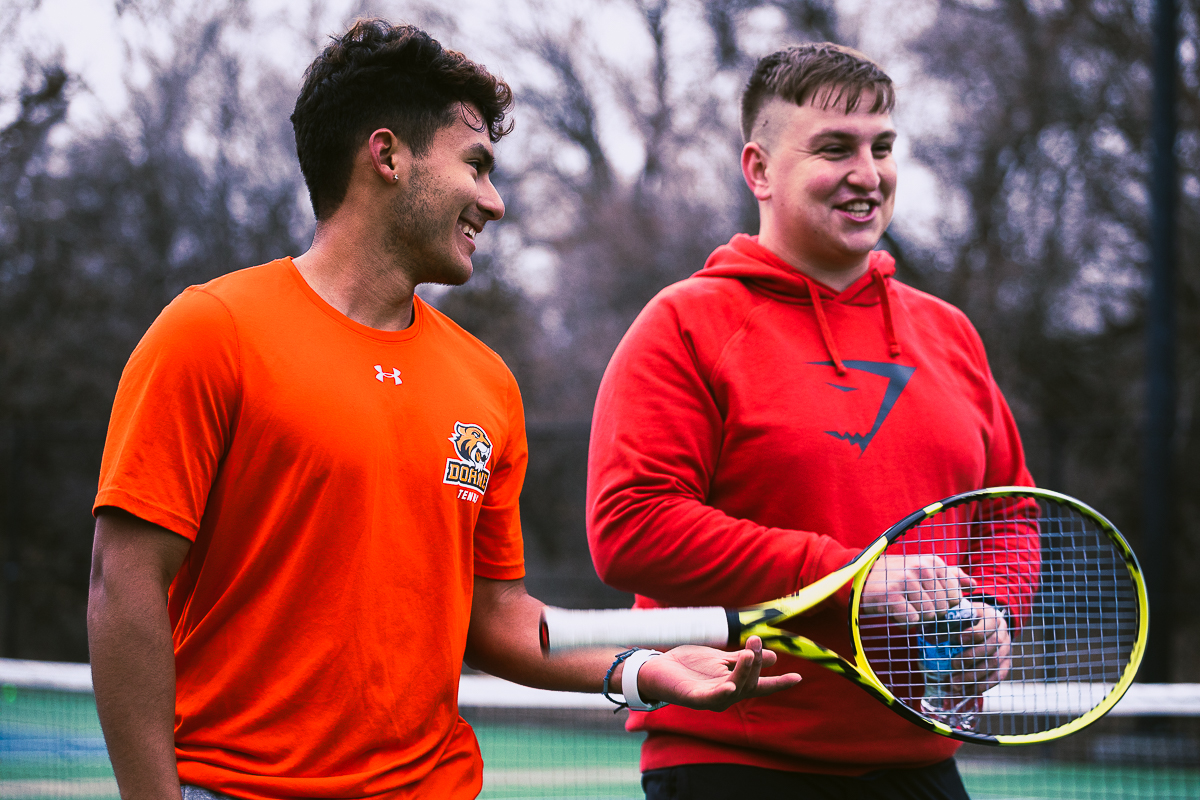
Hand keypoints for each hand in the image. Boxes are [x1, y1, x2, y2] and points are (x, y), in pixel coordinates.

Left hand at [632, 636, 801, 711]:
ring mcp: (710, 698)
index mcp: (733, 683)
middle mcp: (725, 694)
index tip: (798, 677)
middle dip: (756, 662)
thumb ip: (743, 660)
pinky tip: (730, 685)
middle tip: (757, 641)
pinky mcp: (692, 698)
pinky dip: (721, 693)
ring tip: (750, 653)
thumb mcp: (720, 659)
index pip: (760, 684)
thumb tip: (775, 657)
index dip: (779, 682)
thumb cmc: (688, 665)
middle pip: (749, 682)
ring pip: (734, 688)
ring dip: (744, 672)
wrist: (657, 668)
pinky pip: (710, 698)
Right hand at [861, 554, 975, 625]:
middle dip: (930, 613)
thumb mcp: (923, 569)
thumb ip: (950, 575)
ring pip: (929, 615)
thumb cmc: (895, 576)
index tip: (929, 601)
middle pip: (943, 608)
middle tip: (913, 605)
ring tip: (903, 606)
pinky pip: (912, 620)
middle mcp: (921, 569)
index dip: (945, 605)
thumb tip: (973, 585)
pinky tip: (895, 611)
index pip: (955, 597)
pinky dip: (904, 621)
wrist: (860, 577)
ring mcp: (906, 581)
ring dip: (917, 617)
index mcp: (932, 562)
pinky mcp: (892, 595)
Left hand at [955, 602, 1010, 692]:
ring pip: (994, 665)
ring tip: (955, 683)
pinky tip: (966, 691)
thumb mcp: (962, 614)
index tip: (958, 639)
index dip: (974, 633)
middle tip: (953, 665)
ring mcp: (1006, 651)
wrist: (990, 624)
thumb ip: (949, 621)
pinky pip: (996, 677)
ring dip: (974, 676)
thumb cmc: (970, 619)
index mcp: (992, 617)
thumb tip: (927, 637)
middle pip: (991, 647)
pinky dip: (981, 686)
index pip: (987, 626)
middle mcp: (1003, 634)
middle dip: (971, 657)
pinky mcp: (1005, 665)